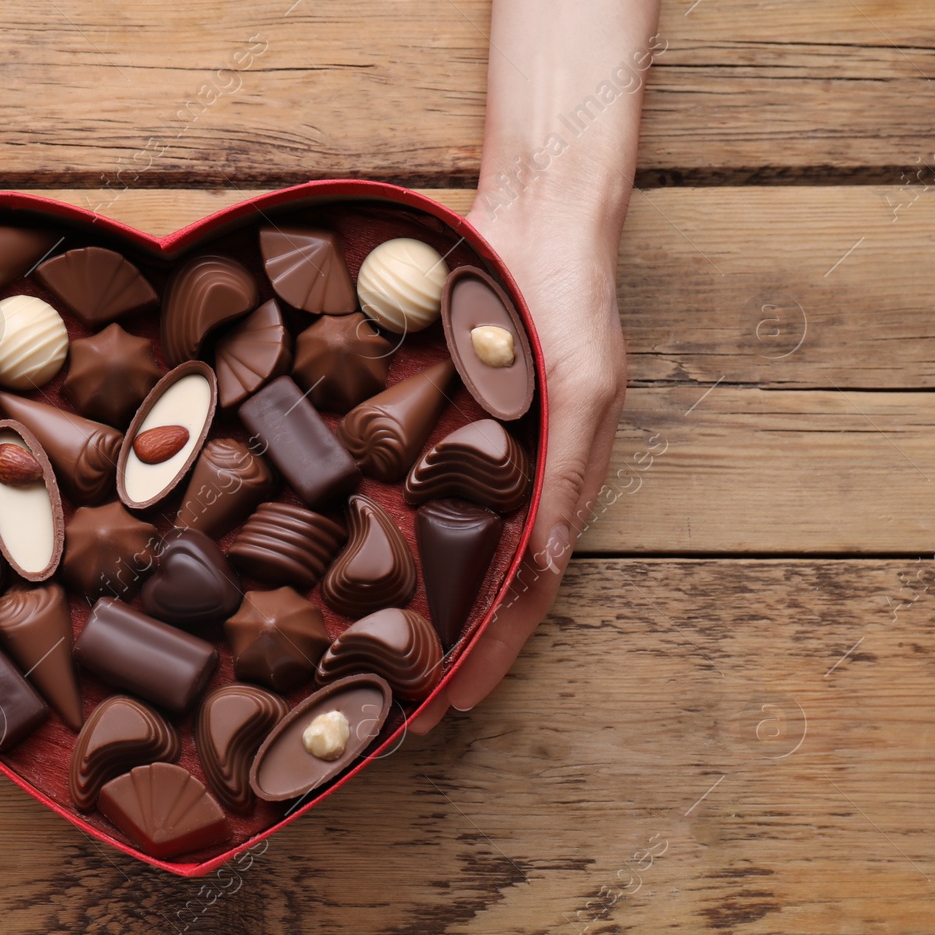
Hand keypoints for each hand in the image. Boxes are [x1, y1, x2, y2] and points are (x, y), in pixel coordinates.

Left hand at [410, 212, 627, 731]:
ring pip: (441, 552)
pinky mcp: (437, 427)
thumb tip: (542, 569)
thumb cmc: (567, 308)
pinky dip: (390, 541)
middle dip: (442, 651)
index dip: (489, 655)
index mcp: (554, 490)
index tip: (451, 708)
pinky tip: (353, 567)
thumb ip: (565, 483)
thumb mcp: (580, 396)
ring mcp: (473, 460)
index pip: (523, 596)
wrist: (534, 225)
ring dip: (411, 609)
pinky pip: (413, 497)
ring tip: (366, 660)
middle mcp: (511, 486)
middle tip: (392, 709)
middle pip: (477, 587)